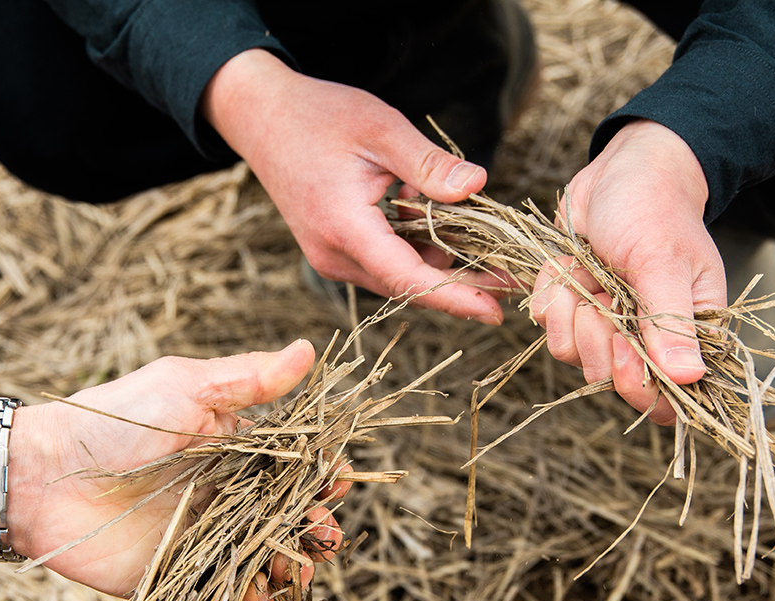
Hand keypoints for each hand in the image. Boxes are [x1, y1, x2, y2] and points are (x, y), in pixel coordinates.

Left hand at [0, 341, 345, 600]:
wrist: (40, 476)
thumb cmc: (109, 420)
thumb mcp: (182, 388)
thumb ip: (246, 380)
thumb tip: (309, 350)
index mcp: (232, 449)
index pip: (295, 467)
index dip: (323, 477)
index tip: (336, 482)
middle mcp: (223, 496)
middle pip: (287, 521)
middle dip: (314, 531)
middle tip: (323, 536)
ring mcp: (201, 539)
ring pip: (262, 563)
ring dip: (288, 571)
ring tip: (293, 573)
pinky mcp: (173, 579)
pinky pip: (221, 600)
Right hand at [200, 49, 502, 323]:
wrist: (262, 118)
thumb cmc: (317, 117)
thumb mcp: (380, 129)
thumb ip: (427, 164)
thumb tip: (477, 186)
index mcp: (344, 228)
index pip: (408, 278)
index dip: (455, 297)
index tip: (496, 310)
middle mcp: (334, 255)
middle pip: (408, 285)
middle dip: (460, 284)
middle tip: (512, 277)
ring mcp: (330, 257)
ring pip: (398, 276)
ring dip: (438, 261)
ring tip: (475, 236)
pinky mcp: (333, 250)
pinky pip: (384, 263)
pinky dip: (415, 249)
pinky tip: (430, 218)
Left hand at [529, 120, 721, 423]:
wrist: (622, 171)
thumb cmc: (654, 209)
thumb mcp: (662, 262)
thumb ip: (670, 322)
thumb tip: (689, 378)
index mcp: (689, 332)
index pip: (666, 399)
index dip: (638, 387)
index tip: (621, 349)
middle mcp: (649, 337)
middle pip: (609, 378)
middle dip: (596, 336)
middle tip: (602, 295)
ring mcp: (609, 324)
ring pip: (573, 353)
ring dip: (570, 311)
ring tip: (586, 274)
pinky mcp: (577, 309)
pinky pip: (550, 326)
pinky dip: (552, 295)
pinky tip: (568, 266)